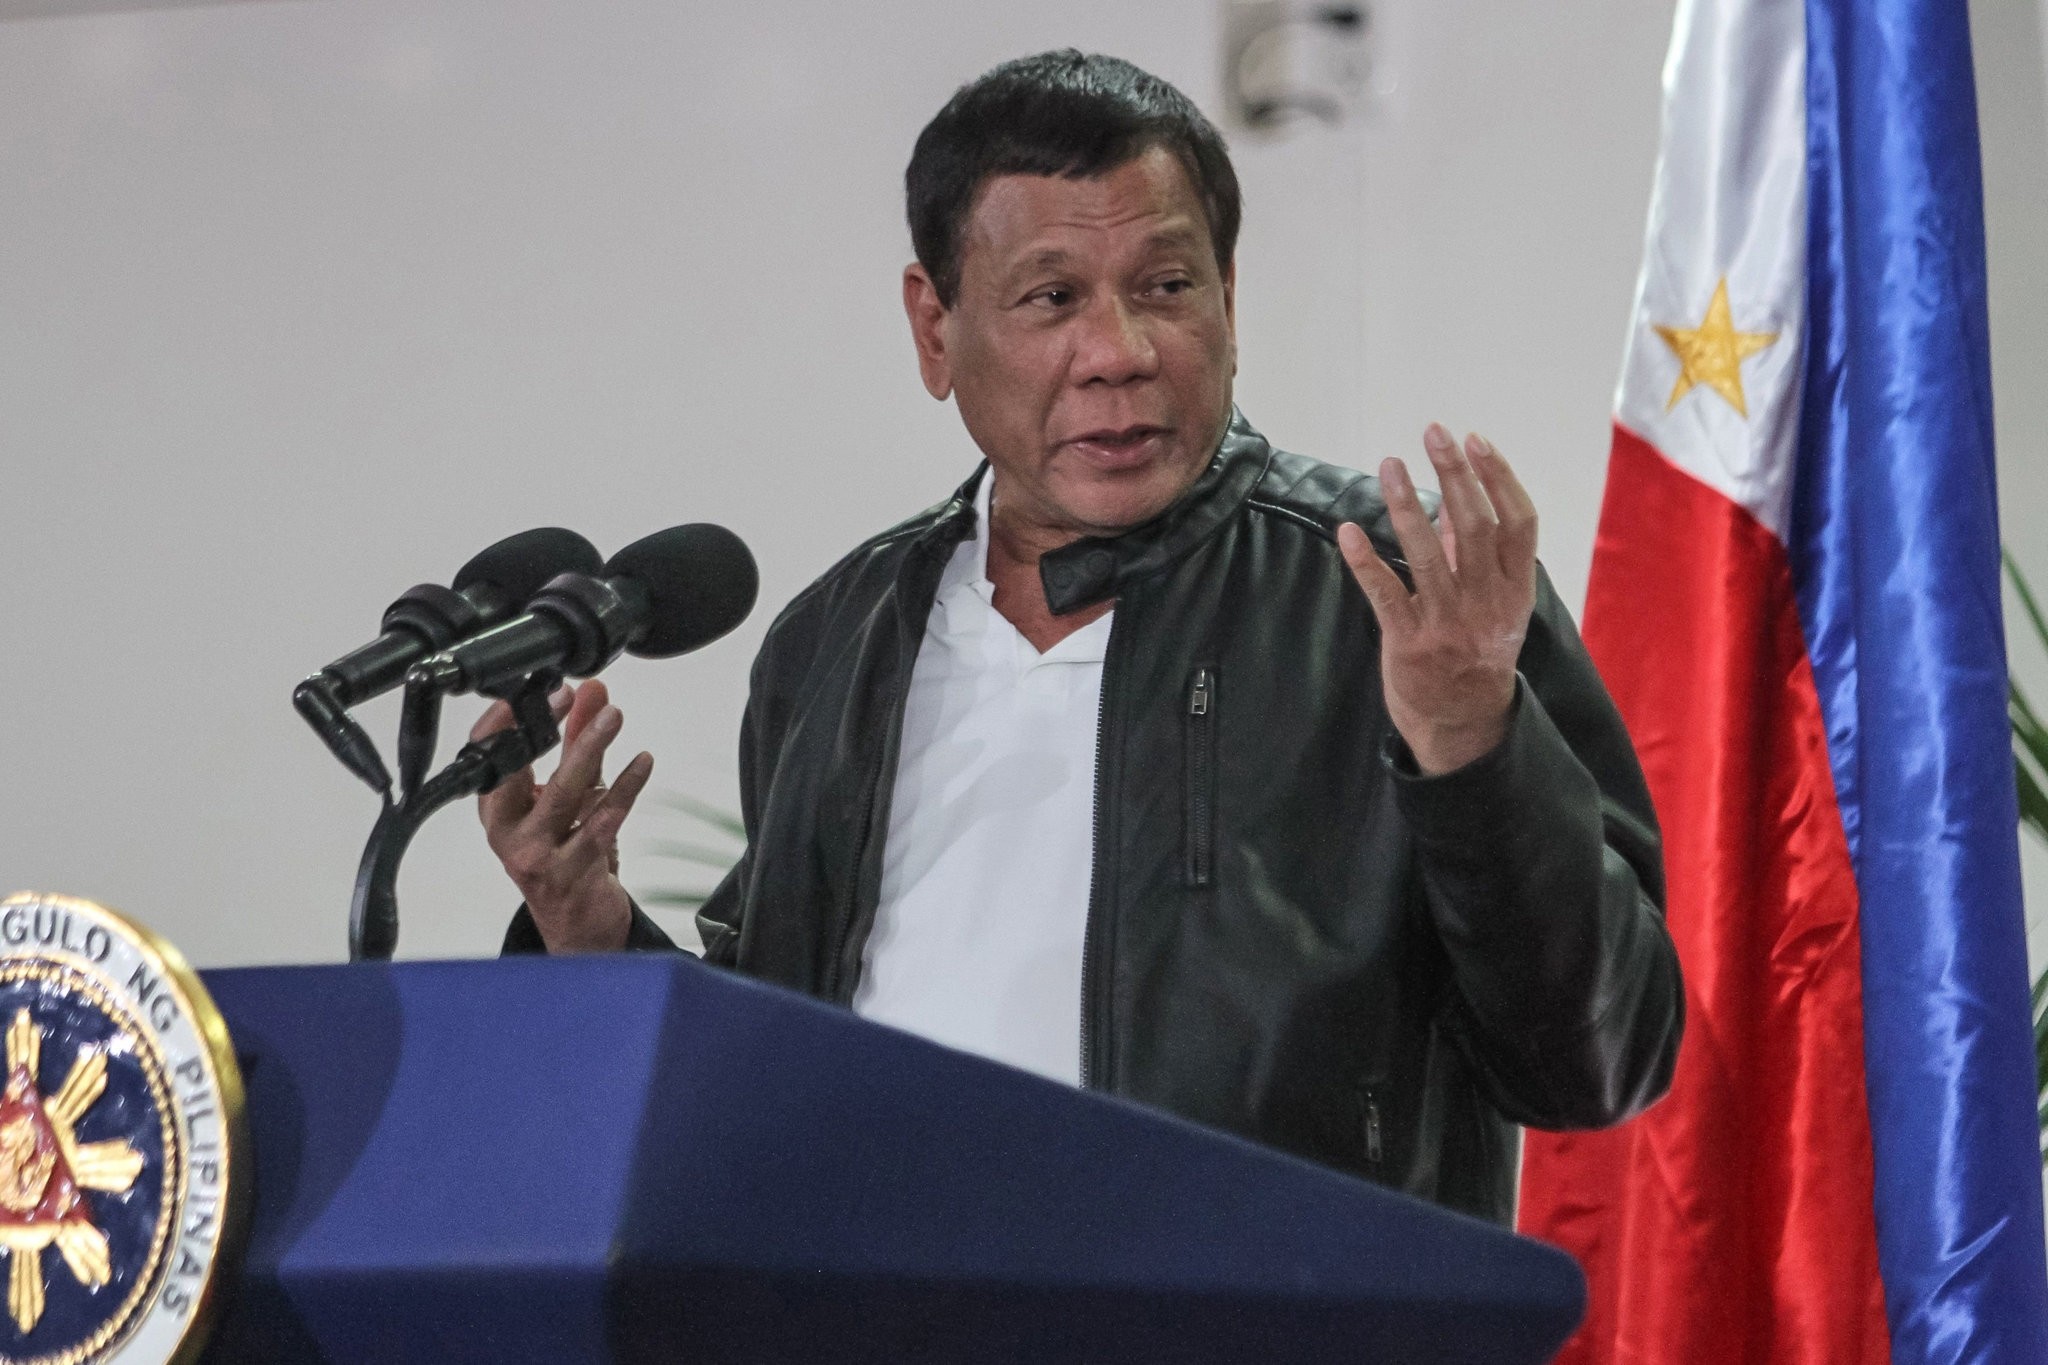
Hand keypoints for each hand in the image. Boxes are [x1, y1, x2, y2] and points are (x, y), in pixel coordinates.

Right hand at [474, 678, 653, 951]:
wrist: (576, 923)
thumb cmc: (563, 852)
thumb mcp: (566, 793)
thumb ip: (576, 741)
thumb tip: (592, 691)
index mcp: (495, 806)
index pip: (488, 751)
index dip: (509, 717)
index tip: (544, 689)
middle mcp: (507, 830)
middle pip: (522, 769)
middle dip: (552, 729)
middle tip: (581, 697)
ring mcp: (534, 854)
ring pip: (564, 793)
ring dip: (590, 750)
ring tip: (614, 718)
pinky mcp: (568, 873)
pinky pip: (600, 824)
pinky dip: (623, 790)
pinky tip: (641, 765)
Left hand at [1337, 424, 1537, 774]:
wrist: (1463, 724)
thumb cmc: (1477, 652)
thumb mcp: (1494, 603)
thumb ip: (1472, 552)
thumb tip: (1455, 498)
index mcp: (1515, 589)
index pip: (1518, 522)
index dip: (1498, 478)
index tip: (1475, 440)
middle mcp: (1487, 603)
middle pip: (1474, 527)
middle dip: (1455, 474)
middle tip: (1433, 432)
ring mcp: (1449, 624)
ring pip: (1427, 555)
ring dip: (1405, 505)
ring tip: (1388, 463)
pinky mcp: (1410, 643)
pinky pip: (1386, 594)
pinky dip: (1366, 561)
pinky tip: (1347, 531)